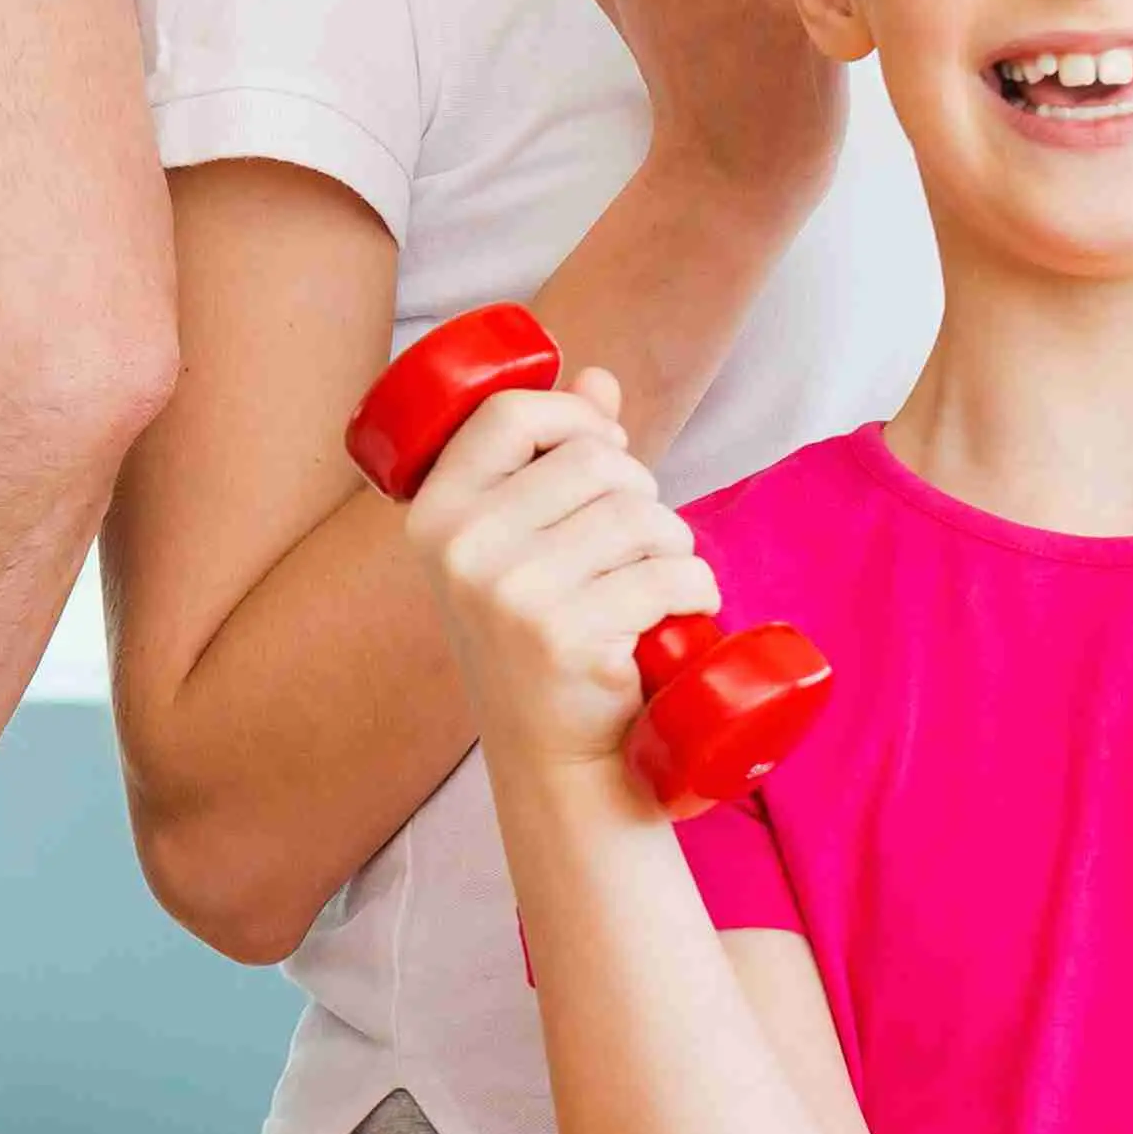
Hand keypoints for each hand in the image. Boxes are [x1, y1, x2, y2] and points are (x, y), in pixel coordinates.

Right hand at [404, 373, 718, 780]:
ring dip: (673, 542)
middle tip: (638, 541)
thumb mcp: (522, 545)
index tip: (605, 447)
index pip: (510, 413)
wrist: (552, 756)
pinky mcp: (566, 636)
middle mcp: (461, 548)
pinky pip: (668, 573)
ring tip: (657, 579)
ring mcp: (509, 593)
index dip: (574, 416)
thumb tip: (598, 377)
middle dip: (640, 490)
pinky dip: (697, 588)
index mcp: (435, 513)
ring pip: (640, 514)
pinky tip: (683, 612)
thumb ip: (553, 455)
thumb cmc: (539, 638)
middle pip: (593, 460)